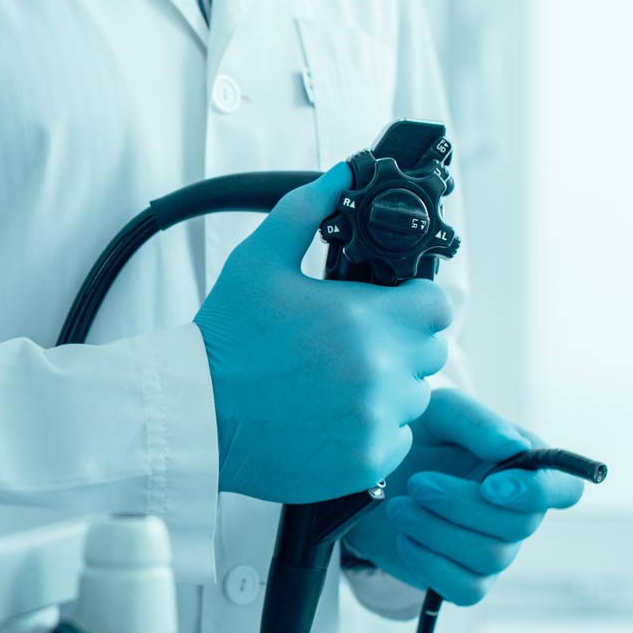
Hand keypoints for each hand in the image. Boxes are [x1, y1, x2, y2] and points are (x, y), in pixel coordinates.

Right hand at [194, 164, 452, 503]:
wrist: (194, 413)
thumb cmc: (225, 337)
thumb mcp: (261, 258)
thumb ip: (309, 207)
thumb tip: (344, 170)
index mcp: (366, 320)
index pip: (438, 306)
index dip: (416, 302)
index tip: (389, 306)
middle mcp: (380, 374)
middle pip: (431, 352)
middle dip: (402, 343)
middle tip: (355, 342)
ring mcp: (375, 422)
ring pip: (414, 398)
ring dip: (388, 388)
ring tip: (336, 380)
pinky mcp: (365, 462)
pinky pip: (395, 440)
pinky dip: (372, 430)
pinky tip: (330, 415)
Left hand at [344, 389, 582, 604]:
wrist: (372, 476)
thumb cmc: (416, 436)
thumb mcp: (439, 412)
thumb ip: (476, 422)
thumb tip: (512, 448)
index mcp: (525, 466)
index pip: (564, 489)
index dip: (538, 493)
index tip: (490, 486)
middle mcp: (519, 512)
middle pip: (518, 526)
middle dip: (461, 506)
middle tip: (417, 484)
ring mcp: (496, 550)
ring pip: (488, 557)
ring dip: (436, 531)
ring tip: (399, 506)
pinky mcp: (466, 579)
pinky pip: (465, 590)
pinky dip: (430, 564)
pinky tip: (406, 538)